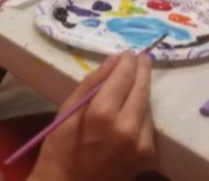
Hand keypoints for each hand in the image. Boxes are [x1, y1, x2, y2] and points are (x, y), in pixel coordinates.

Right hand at [28, 52, 154, 180]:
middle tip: (142, 57)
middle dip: (142, 69)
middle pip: (142, 88)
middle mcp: (127, 128)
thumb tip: (113, 60)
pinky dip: (142, 110)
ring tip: (134, 80)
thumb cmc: (61, 148)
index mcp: (103, 114)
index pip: (124, 76)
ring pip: (147, 105)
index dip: (128, 60)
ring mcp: (140, 144)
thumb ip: (93, 82)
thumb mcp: (69, 109)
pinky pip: (148, 123)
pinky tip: (132, 106)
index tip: (128, 52)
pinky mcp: (147, 156)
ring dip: (142, 90)